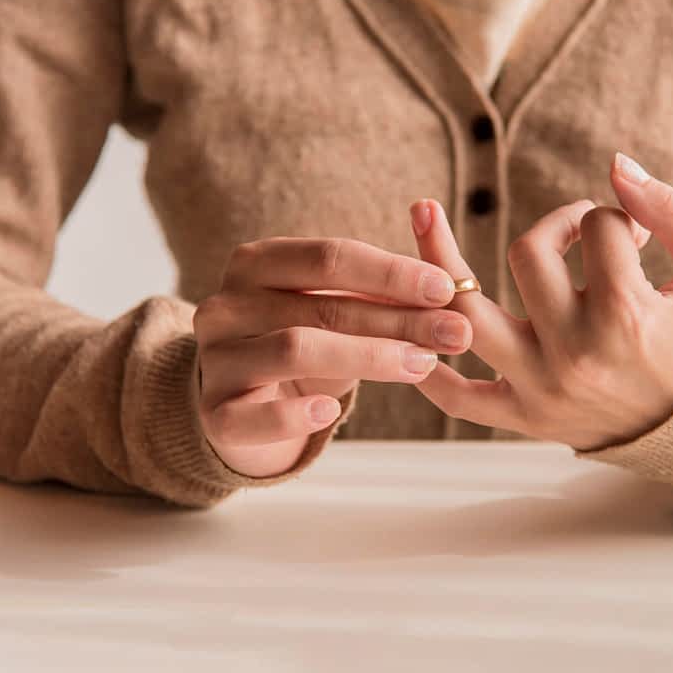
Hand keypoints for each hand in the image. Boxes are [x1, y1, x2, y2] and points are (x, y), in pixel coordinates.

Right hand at [194, 237, 471, 476]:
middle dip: (398, 318)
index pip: (330, 257)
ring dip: (367, 357)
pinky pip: (255, 415)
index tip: (446, 288)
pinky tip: (332, 413)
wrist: (240, 403)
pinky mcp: (215, 414)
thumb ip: (379, 298)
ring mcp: (217, 359)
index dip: (392, 272)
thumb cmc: (300, 345)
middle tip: (457, 333)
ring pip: (295, 349)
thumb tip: (453, 294)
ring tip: (423, 365)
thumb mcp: (332, 312)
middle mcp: (228, 304)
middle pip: (321, 304)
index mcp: (256, 263)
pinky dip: (295, 414)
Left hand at [410, 153, 672, 450]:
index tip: (639, 235)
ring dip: (437, 260)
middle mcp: (575, 354)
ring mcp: (542, 389)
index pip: (599, 229)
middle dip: (557, 223)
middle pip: (528, 254)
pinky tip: (415, 318)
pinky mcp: (526, 418)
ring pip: (463, 315)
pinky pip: (458, 398)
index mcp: (628, 317)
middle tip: (582, 230)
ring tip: (422, 212)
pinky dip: (430, 368)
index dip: (620, 217)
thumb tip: (614, 163)